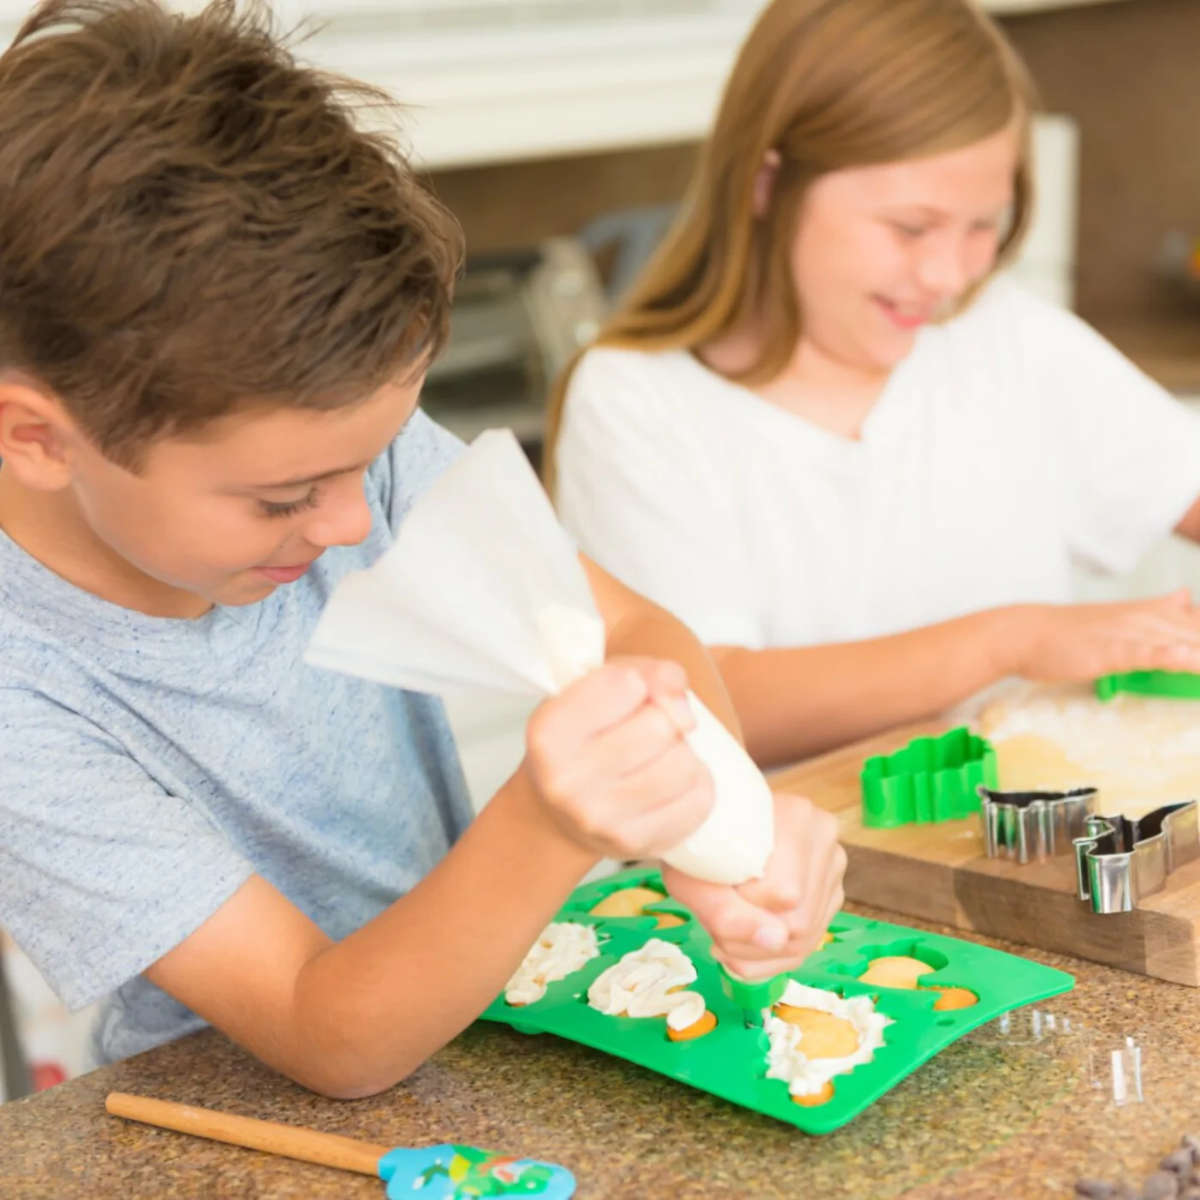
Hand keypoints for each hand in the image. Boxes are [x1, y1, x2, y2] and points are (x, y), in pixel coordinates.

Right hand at [522, 658, 714, 860]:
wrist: (556, 814)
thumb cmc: (582, 738)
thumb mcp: (594, 688)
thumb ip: (642, 672)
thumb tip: (680, 695)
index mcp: (549, 731)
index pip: (627, 684)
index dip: (637, 683)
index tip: (626, 695)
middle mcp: (567, 780)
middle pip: (661, 726)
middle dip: (663, 719)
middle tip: (645, 729)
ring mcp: (600, 819)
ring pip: (684, 764)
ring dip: (681, 752)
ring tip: (658, 756)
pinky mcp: (634, 845)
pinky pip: (699, 799)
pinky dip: (696, 783)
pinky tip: (671, 783)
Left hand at [662, 793, 845, 978]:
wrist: (701, 829)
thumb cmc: (692, 846)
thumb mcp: (690, 879)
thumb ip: (726, 912)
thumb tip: (776, 940)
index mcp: (796, 818)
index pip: (785, 894)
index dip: (743, 911)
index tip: (711, 897)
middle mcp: (823, 840)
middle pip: (801, 922)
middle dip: (749, 943)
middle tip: (713, 931)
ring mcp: (830, 868)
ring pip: (806, 940)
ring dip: (757, 954)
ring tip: (723, 939)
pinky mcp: (828, 894)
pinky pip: (808, 943)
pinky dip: (770, 957)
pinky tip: (741, 950)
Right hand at [1011, 590, 1199, 681]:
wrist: (1023, 632)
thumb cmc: (1065, 634)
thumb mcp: (1114, 620)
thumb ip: (1151, 614)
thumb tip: (1182, 598)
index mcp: (1151, 611)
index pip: (1199, 620)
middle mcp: (1147, 617)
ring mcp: (1131, 633)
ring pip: (1186, 642)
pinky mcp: (1113, 650)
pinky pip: (1153, 654)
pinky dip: (1178, 658)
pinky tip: (1192, 662)